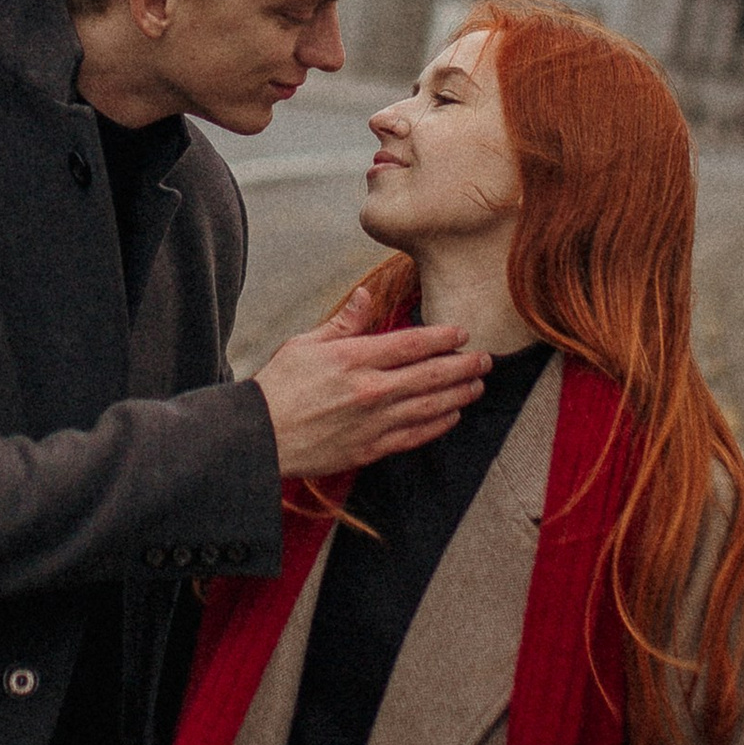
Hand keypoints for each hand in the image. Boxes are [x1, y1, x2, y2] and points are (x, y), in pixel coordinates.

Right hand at [254, 306, 491, 482]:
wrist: (258, 437)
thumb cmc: (278, 387)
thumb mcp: (305, 344)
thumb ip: (343, 322)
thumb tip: (367, 296)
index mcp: (352, 359)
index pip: (410, 344)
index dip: (441, 338)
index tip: (461, 333)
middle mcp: (369, 390)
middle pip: (429, 376)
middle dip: (462, 366)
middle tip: (485, 360)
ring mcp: (372, 422)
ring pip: (428, 407)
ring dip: (458, 395)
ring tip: (476, 386)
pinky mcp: (369, 448)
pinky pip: (414, 436)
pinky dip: (437, 425)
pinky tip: (452, 416)